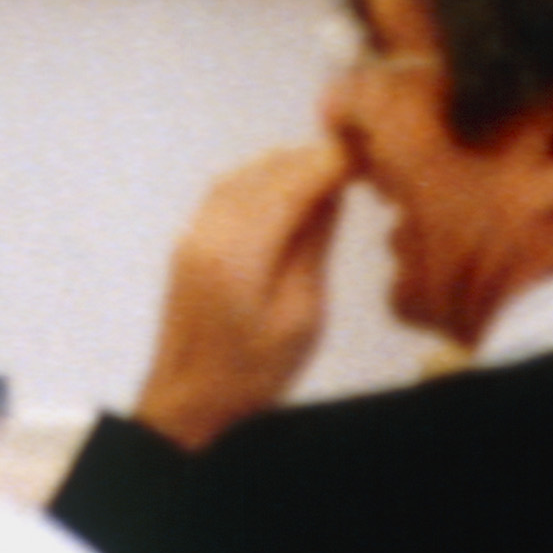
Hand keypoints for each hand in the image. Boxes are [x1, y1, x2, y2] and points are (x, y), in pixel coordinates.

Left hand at [132, 141, 350, 448]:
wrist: (186, 399)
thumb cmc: (252, 371)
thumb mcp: (301, 317)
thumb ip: (313, 248)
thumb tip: (331, 193)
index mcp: (241, 250)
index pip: (291, 184)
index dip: (330, 162)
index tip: (366, 153)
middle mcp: (210, 229)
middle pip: (265, 171)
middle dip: (310, 159)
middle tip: (357, 159)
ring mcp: (193, 232)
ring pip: (242, 175)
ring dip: (284, 166)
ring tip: (330, 172)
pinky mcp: (188, 241)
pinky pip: (225, 191)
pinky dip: (259, 180)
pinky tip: (286, 190)